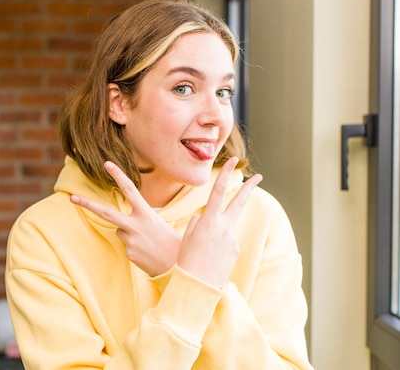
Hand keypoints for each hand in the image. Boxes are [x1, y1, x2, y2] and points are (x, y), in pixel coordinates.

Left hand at [70, 161, 180, 276]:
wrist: (177, 265)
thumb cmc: (170, 239)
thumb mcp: (160, 220)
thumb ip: (144, 213)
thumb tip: (135, 209)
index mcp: (146, 213)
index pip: (130, 189)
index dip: (118, 175)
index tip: (107, 164)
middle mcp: (136, 225)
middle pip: (106, 212)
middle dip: (87, 204)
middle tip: (72, 197)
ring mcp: (130, 239)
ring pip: (119, 230)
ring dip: (129, 233)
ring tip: (147, 241)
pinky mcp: (128, 252)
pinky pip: (125, 244)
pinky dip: (133, 246)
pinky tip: (146, 251)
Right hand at [178, 157, 262, 287]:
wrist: (197, 285)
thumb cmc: (186, 259)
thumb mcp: (188, 236)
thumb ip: (198, 223)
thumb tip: (206, 218)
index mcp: (209, 221)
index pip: (218, 191)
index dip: (225, 174)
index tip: (232, 161)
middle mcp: (224, 228)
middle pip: (239, 202)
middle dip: (248, 188)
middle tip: (259, 176)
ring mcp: (232, 239)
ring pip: (224, 229)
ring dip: (216, 236)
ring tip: (204, 252)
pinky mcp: (236, 251)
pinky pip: (226, 243)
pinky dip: (218, 248)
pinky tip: (210, 259)